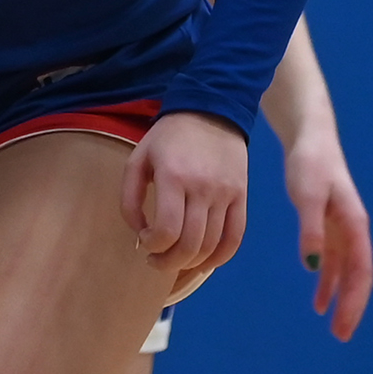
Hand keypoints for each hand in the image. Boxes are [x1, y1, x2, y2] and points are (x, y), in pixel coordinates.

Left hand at [120, 110, 247, 277]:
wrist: (211, 110)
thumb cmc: (168, 138)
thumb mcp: (137, 160)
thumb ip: (130, 198)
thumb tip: (139, 233)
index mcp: (173, 178)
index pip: (166, 230)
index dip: (153, 246)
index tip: (145, 242)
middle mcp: (203, 189)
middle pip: (190, 244)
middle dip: (169, 262)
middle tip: (156, 261)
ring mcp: (226, 194)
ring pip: (212, 245)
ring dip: (191, 263)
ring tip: (175, 261)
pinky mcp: (242, 196)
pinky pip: (236, 237)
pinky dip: (220, 257)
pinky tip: (204, 263)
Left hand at [284, 127, 372, 338]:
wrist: (310, 140)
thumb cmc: (309, 165)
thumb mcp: (306, 195)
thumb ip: (310, 229)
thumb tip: (311, 265)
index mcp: (354, 226)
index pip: (360, 272)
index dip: (354, 300)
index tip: (344, 325)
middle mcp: (354, 231)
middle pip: (358, 276)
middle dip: (352, 306)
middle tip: (341, 335)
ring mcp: (343, 229)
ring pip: (346, 271)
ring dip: (340, 296)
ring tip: (330, 323)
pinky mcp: (330, 226)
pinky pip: (333, 261)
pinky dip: (327, 280)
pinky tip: (318, 298)